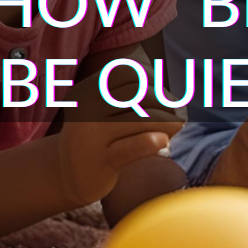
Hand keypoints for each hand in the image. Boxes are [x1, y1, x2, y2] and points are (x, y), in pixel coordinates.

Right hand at [54, 61, 182, 205]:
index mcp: (87, 90)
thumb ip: (135, 97)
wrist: (68, 175)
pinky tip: (163, 141)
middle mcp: (86, 109)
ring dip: (167, 122)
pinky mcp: (101, 161)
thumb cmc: (100, 135)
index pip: (127, 73)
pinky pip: (134, 146)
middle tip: (178, 114)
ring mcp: (92, 136)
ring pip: (142, 119)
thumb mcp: (107, 109)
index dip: (151, 79)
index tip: (162, 93)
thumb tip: (178, 103)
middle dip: (165, 102)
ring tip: (175, 128)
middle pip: (138, 94)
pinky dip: (153, 141)